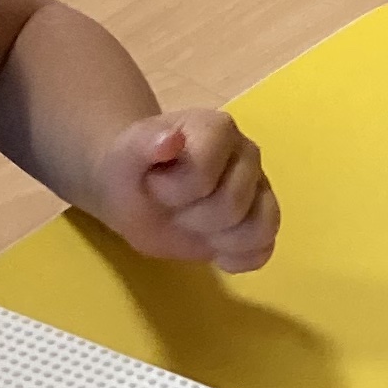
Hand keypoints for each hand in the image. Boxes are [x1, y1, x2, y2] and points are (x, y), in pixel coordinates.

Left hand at [89, 110, 278, 270]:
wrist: (138, 194)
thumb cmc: (132, 172)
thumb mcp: (123, 156)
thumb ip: (143, 143)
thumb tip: (171, 140)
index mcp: (217, 129)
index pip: (205, 173)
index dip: (175, 190)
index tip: (156, 184)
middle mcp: (248, 153)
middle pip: (232, 205)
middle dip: (193, 218)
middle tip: (173, 208)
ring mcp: (260, 187)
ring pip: (259, 228)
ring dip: (218, 240)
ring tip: (195, 228)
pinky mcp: (263, 220)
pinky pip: (264, 249)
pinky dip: (237, 258)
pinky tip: (214, 250)